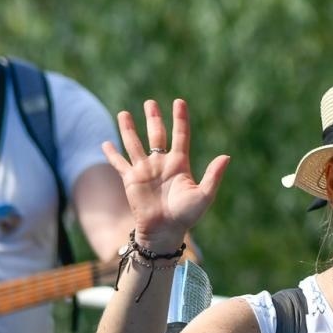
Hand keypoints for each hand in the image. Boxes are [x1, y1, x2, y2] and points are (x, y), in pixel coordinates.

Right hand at [101, 98, 229, 251]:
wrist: (165, 231)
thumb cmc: (186, 215)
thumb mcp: (204, 195)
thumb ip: (213, 175)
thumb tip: (227, 156)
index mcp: (179, 164)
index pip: (180, 135)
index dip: (180, 119)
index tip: (179, 102)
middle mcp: (161, 164)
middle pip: (156, 135)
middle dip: (153, 119)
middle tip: (150, 103)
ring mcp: (145, 170)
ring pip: (134, 144)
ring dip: (129, 129)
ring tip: (124, 113)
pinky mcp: (130, 180)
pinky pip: (119, 163)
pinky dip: (112, 154)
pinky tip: (106, 143)